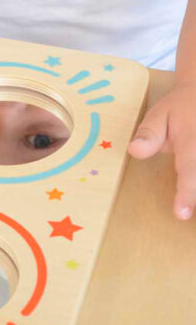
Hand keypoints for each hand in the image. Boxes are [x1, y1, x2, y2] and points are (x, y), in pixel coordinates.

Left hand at [128, 81, 195, 219]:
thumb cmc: (179, 109)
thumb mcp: (158, 114)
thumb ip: (149, 134)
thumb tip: (134, 151)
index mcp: (193, 140)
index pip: (190, 169)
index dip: (187, 193)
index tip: (182, 214)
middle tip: (187, 215)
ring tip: (190, 215)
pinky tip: (192, 201)